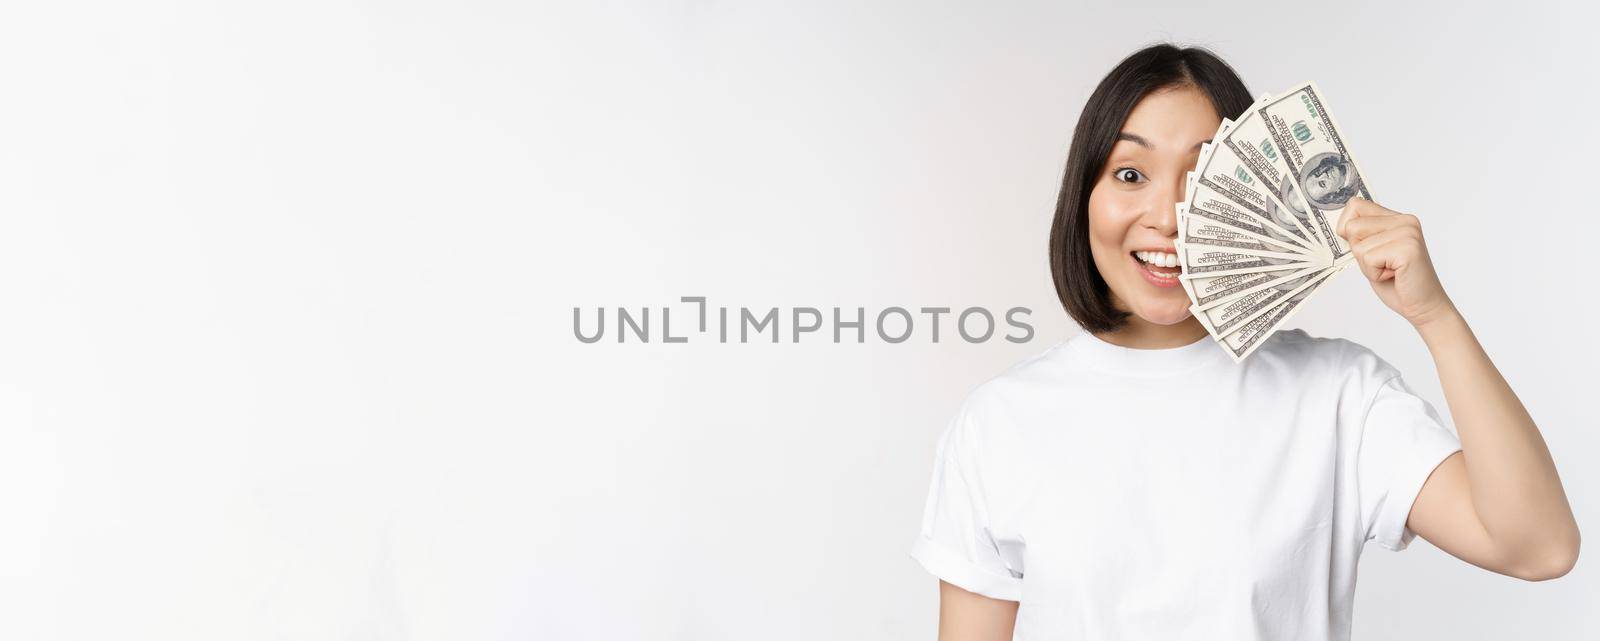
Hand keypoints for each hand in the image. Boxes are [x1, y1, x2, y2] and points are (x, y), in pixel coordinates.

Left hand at [1335, 197, 1456, 328]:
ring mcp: (1408, 233)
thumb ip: (1359, 235)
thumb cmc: (1396, 282)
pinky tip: (1394, 276)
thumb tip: (1337, 225)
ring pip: (1359, 246)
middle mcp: (1405, 220)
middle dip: (1359, 252)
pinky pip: (1368, 258)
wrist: (1423, 306)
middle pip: (1352, 226)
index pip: (1355, 205)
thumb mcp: (1372, 252)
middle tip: (1382, 264)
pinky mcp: (1407, 248)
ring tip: (1389, 270)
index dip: (1348, 229)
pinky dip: (1374, 274)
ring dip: (1367, 266)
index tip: (1365, 248)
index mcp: (1396, 218)